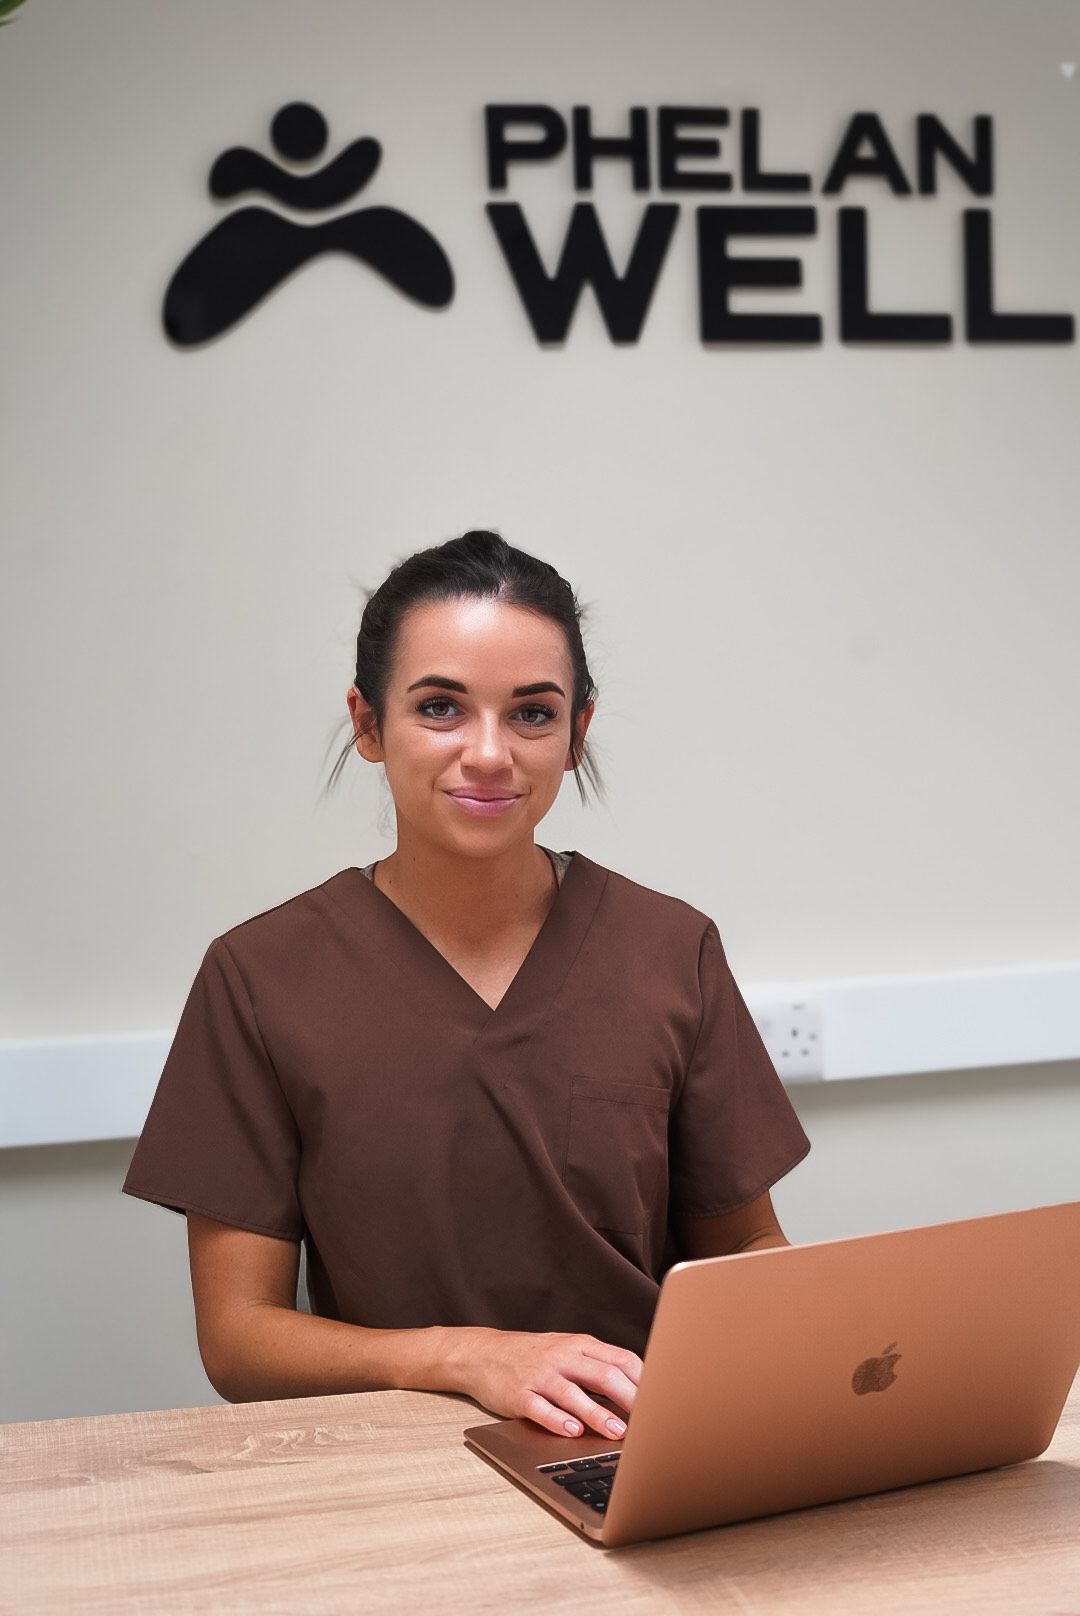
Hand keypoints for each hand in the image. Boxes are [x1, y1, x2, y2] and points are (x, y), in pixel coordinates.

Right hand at [449, 1327, 641, 1438]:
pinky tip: (572, 1432)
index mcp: (580, 1345)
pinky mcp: (519, 1395)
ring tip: (617, 1432)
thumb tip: (639, 1389)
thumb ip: (598, 1365)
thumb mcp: (567, 1350)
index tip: (662, 1401)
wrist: (481, 1353)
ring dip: (598, 1414)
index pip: (621, 1359)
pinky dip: (558, 1420)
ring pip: (574, 1394)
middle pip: (603, 1375)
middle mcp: (562, 1356)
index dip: (644, 1381)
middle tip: (651, 1420)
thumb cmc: (532, 1356)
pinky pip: (541, 1408)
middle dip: (630, 1398)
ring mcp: (540, 1375)